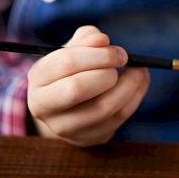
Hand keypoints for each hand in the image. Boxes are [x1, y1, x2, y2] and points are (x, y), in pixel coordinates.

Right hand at [27, 26, 149, 146]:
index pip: (67, 63)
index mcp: (38, 79)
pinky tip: (140, 83)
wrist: (66, 108)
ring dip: (130, 85)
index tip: (119, 51)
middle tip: (125, 60)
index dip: (98, 54)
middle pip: (79, 88)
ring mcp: (66, 127)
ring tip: (140, 71)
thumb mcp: (72, 50)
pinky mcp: (88, 138)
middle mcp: (45, 107)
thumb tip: (102, 39)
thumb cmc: (72, 71)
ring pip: (105, 107)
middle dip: (109, 72)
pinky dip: (135, 97)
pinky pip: (119, 118)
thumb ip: (86, 39)